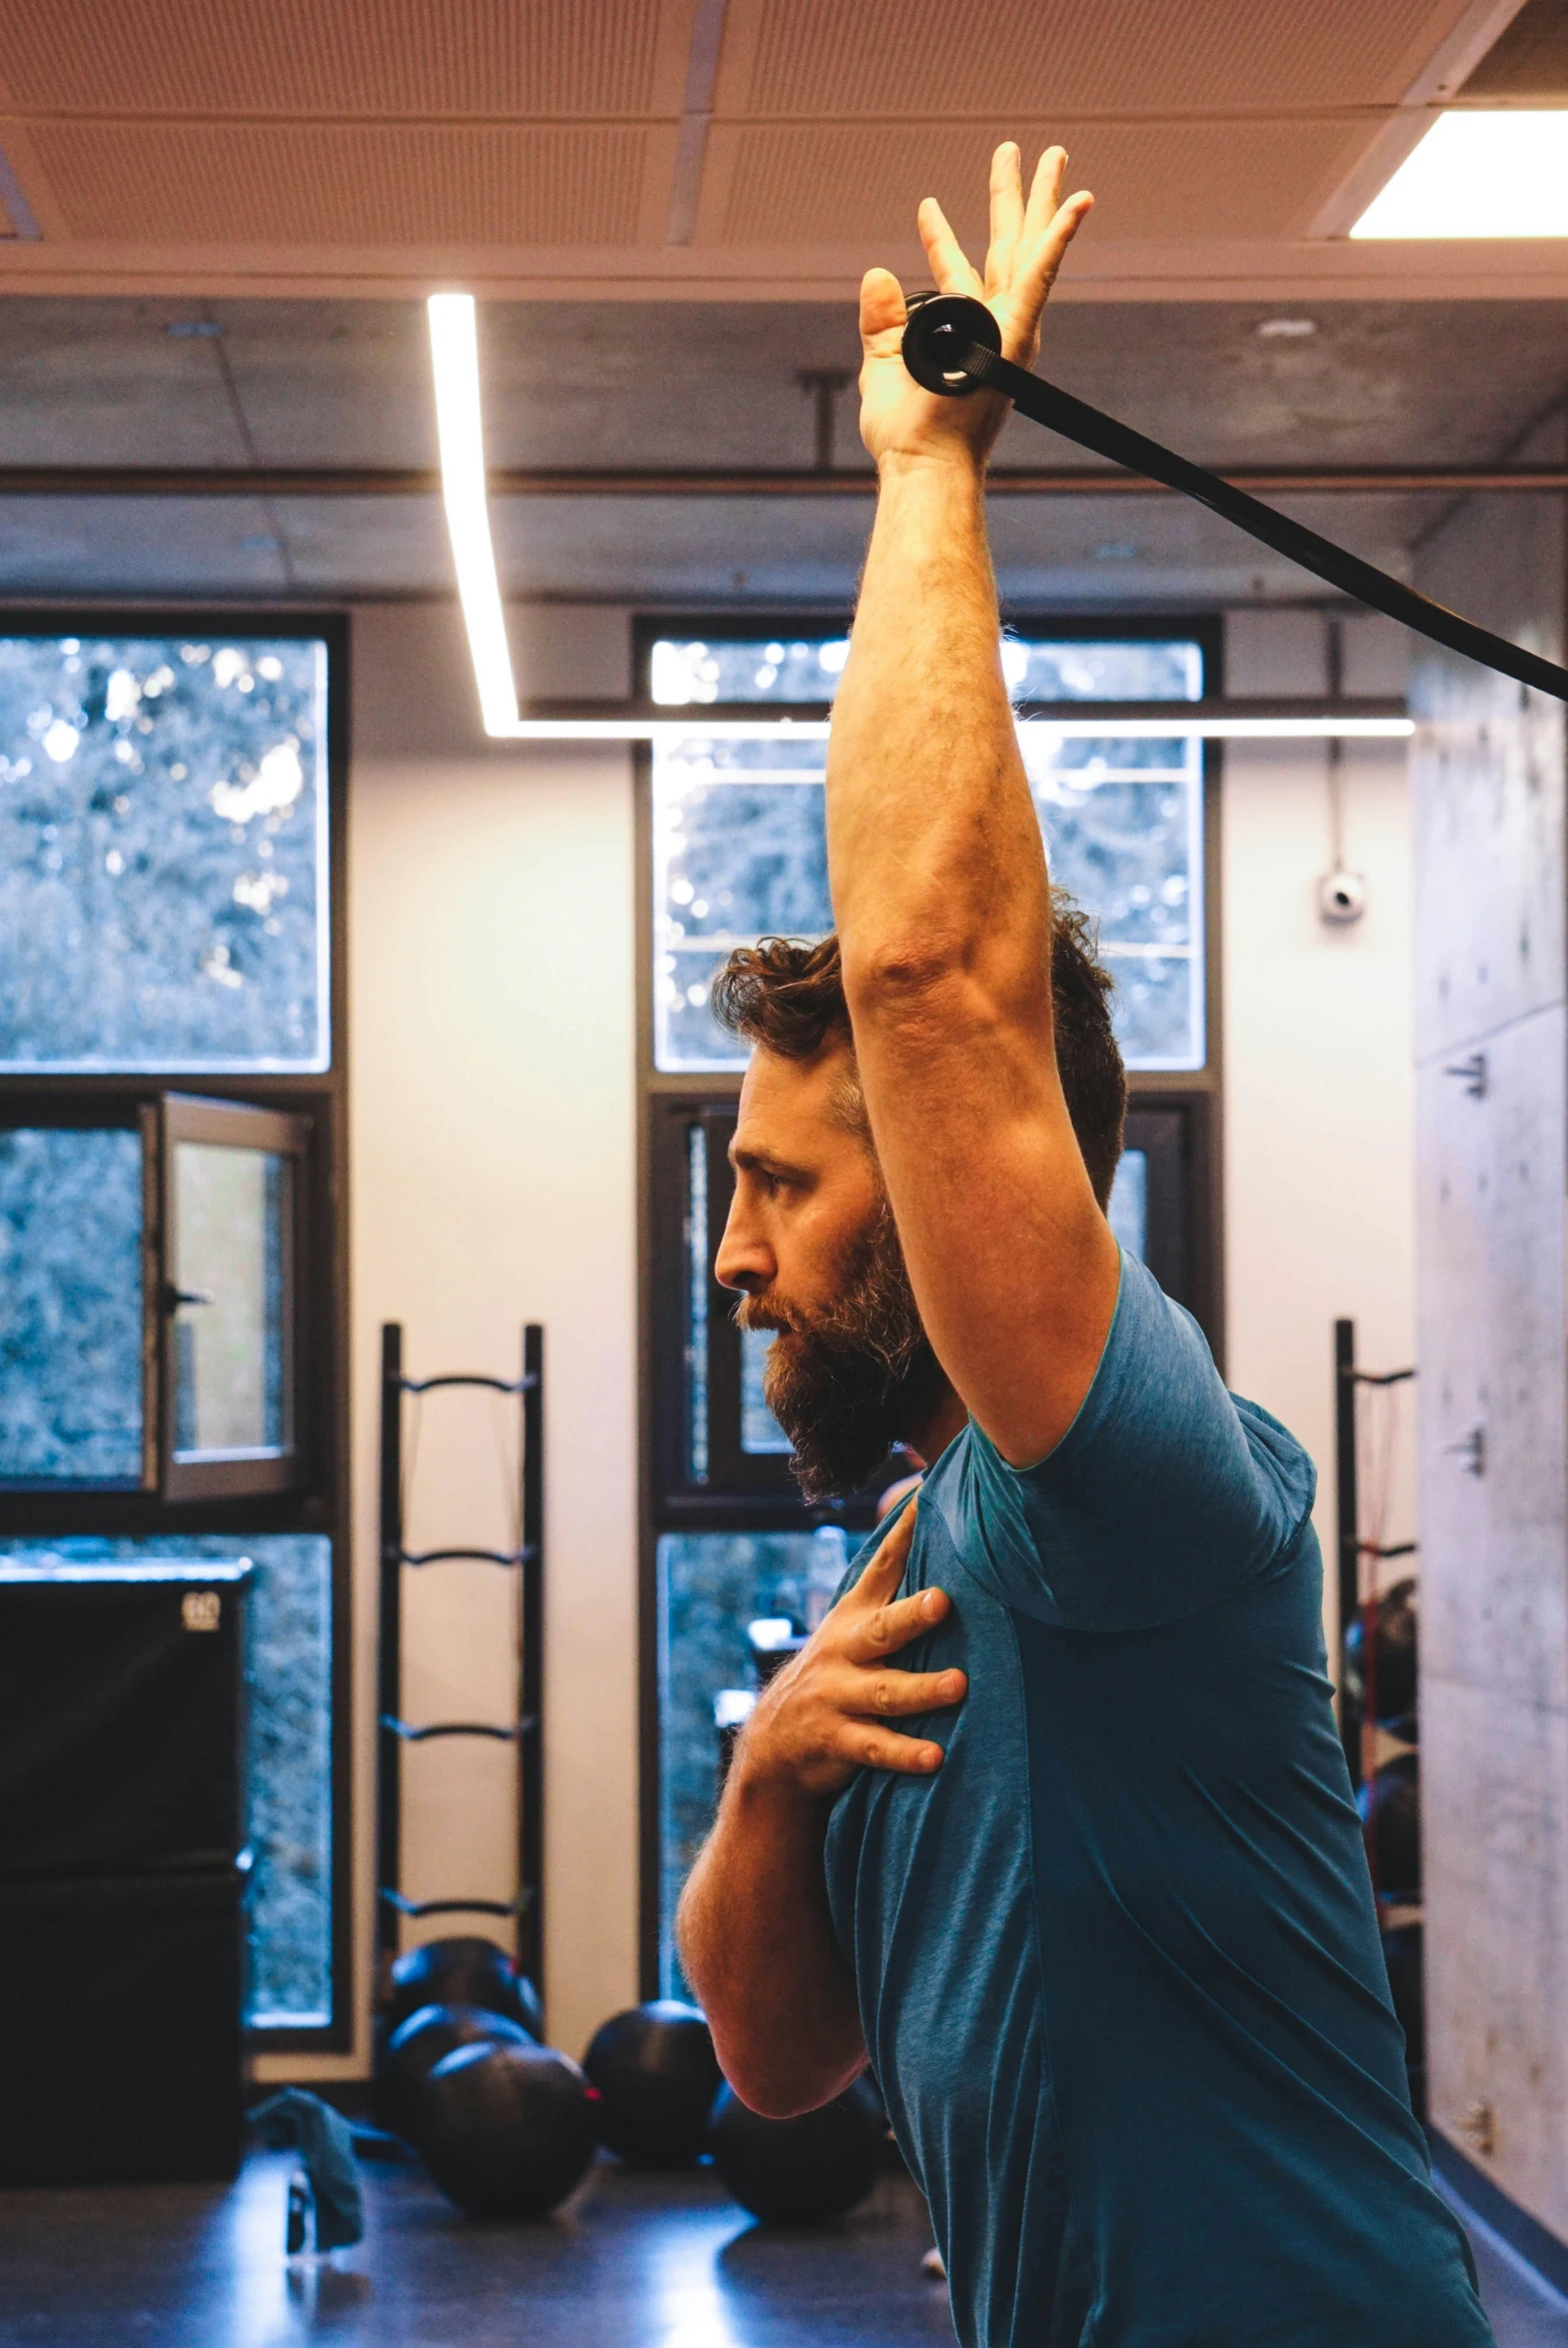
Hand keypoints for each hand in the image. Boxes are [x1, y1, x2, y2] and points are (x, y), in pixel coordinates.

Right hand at [732, 1500, 965, 1801]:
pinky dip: (905, 1753)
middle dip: (912, 1616)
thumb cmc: (838, 1675)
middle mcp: (844, 1651)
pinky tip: (936, 1757)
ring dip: (922, 1691)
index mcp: (854, 1617)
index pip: (882, 1567)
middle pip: (882, 1630)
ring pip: (885, 1691)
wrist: (775, 1744)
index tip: (926, 1497)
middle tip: (943, 1601)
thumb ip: (891, 1598)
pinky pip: (875, 1748)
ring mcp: (838, 1696)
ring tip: (958, 1686)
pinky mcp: (837, 1740)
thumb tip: (942, 1547)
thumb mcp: (853, 1632)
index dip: (903, 1533)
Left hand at [858, 141, 1092, 472]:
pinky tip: (1078, 204)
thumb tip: (875, 272)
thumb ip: (879, 320)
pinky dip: (1058, 240)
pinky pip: (1039, 277)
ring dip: (1043, 199)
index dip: (941, 236)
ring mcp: (1009, 329)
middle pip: (1007, 246)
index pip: (956, 271)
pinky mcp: (1014, 333)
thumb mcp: (880, 367)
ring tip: (1052, 153)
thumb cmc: (907, 435)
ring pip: (1027, 248)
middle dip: (1015, 198)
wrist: (924, 465)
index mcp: (967, 333)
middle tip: (1022, 151)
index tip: (926, 205)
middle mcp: (995, 326)